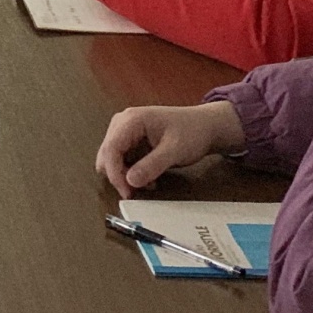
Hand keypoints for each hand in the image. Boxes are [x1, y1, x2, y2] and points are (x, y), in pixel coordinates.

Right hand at [95, 100, 244, 197]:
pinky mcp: (131, 140)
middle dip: (119, 175)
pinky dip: (131, 172)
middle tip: (138, 190)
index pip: (111, 148)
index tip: (126, 192)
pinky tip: (149, 177)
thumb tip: (130, 181)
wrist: (205, 126)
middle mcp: (122, 123)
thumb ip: (152, 165)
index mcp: (131, 120)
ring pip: (112, 159)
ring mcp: (125, 131)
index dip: (114, 173)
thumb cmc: (192, 132)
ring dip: (126, 175)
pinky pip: (122, 160)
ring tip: (149, 182)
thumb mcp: (174, 151)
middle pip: (107, 154)